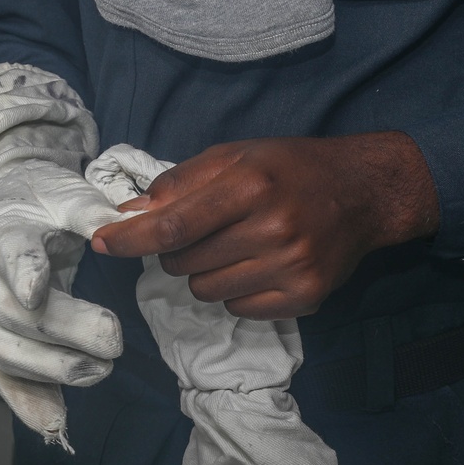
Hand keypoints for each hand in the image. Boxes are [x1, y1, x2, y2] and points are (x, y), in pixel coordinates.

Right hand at [0, 159, 128, 441]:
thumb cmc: (40, 198)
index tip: (37, 289)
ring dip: (51, 367)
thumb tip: (128, 224)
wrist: (2, 204)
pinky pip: (1, 374)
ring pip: (3, 348)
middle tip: (113, 338)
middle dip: (63, 329)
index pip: (8, 251)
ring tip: (100, 370)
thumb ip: (92, 210)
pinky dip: (26, 400)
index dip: (22, 270)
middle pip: (12, 310)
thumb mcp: (66, 191)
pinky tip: (55, 420)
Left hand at [91, 132, 439, 319]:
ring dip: (206, 271)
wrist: (363, 191)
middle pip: (184, 262)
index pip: (174, 224)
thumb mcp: (238, 154)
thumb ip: (182, 181)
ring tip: (236, 244)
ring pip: (206, 290)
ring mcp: (291, 267)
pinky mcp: (305, 296)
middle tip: (205, 228)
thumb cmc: (291, 166)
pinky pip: (239, 310)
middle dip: (178, 248)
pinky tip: (259, 264)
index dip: (130, 237)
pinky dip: (236, 291)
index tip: (100, 241)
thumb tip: (130, 212)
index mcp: (251, 184)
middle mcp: (272, 227)